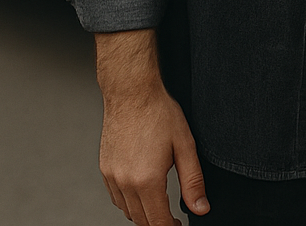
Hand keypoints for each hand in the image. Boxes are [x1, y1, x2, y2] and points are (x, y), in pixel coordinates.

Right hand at [96, 30, 208, 223]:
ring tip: (161, 205)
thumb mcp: (185, 147)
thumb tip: (200, 208)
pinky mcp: (105, 169)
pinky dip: (129, 202)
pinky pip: (116, 197)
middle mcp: (125, 182)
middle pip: (141, 220)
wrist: (131, 93)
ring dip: (144, 213)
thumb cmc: (159, 114)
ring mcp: (111, 176)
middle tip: (174, 219)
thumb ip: (193, 181)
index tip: (180, 225)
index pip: (157, 222)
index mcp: (147, 180)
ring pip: (127, 211)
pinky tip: (142, 192)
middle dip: (158, 223)